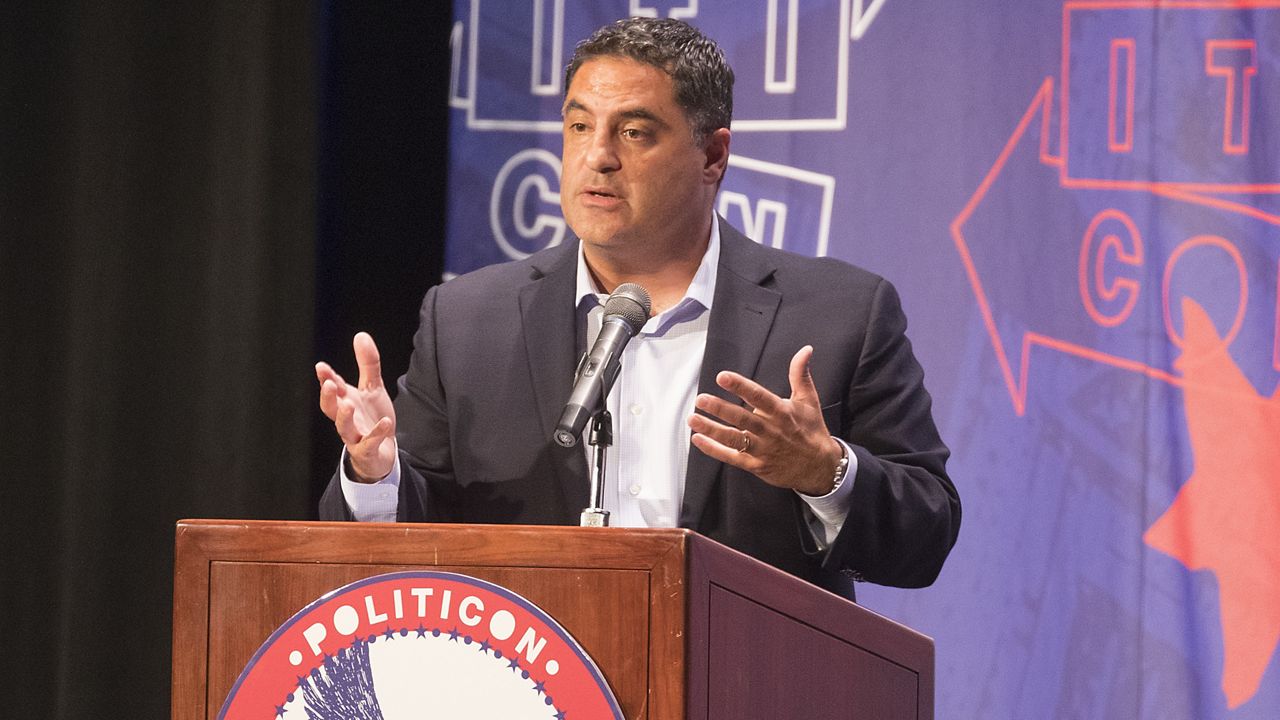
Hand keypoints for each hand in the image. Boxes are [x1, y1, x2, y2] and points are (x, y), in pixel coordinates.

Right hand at [315, 332, 396, 482]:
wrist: (382, 451)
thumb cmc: (371, 418)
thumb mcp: (372, 387)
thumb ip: (368, 363)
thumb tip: (360, 335)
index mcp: (345, 401)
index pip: (333, 388)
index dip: (326, 378)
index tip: (321, 367)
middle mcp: (346, 418)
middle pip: (331, 409)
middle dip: (328, 397)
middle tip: (329, 384)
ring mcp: (355, 436)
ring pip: (344, 428)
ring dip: (344, 417)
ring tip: (348, 404)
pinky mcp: (367, 450)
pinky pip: (369, 443)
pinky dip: (376, 434)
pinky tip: (386, 423)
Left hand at [688, 345, 842, 495]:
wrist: (820, 468)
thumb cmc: (812, 431)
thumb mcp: (809, 401)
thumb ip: (800, 374)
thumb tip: (805, 350)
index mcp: (782, 413)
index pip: (759, 397)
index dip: (740, 387)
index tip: (723, 377)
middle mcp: (771, 431)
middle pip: (742, 419)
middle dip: (720, 408)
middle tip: (701, 399)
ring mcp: (763, 450)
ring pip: (734, 439)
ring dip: (711, 429)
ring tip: (693, 419)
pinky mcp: (756, 465)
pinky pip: (732, 458)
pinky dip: (714, 450)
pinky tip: (699, 439)